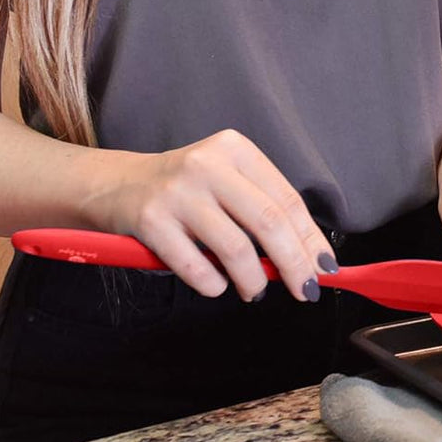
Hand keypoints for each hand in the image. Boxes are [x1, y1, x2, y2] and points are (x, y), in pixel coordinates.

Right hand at [85, 129, 335, 302]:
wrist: (117, 184)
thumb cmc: (186, 189)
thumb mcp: (226, 179)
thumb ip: (261, 209)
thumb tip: (307, 257)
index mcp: (236, 150)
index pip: (287, 199)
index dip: (311, 238)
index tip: (324, 268)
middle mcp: (209, 165)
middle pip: (268, 222)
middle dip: (294, 263)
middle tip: (304, 290)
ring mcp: (178, 192)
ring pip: (235, 248)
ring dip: (253, 280)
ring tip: (254, 291)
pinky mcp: (150, 220)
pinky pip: (195, 266)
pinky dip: (213, 284)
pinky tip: (217, 286)